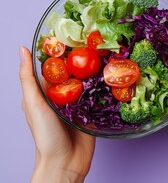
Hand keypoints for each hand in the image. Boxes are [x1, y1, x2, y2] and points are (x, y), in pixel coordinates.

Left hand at [19, 46, 95, 182]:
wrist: (65, 163)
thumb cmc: (45, 135)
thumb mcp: (33, 103)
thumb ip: (28, 78)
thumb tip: (22, 49)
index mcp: (46, 91)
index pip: (54, 65)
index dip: (61, 50)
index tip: (73, 33)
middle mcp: (63, 95)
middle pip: (74, 72)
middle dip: (84, 59)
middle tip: (97, 42)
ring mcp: (79, 103)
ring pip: (89, 83)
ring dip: (97, 72)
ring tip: (108, 56)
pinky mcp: (93, 112)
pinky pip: (100, 97)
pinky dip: (106, 88)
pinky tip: (115, 77)